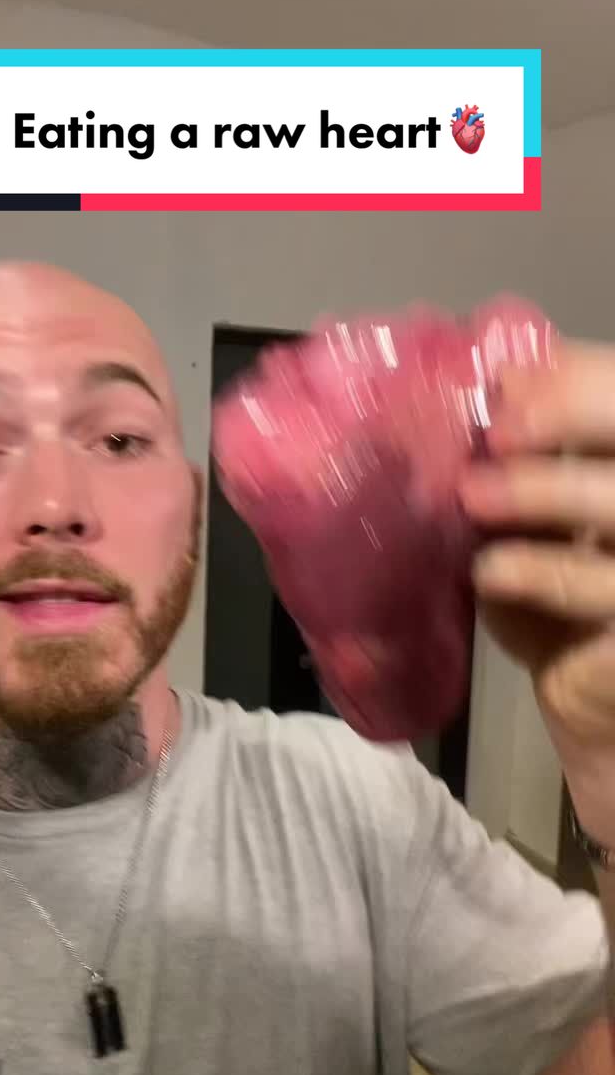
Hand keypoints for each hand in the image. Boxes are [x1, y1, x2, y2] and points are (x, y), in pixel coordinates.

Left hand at [459, 341, 614, 834]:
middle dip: (574, 413)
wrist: (591, 697)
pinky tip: (488, 569)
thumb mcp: (545, 520)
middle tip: (499, 424)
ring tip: (473, 494)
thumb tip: (494, 378)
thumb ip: (532, 455)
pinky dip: (541, 571)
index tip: (506, 379)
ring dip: (545, 491)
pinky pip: (601, 589)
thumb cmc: (567, 594)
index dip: (581, 377)